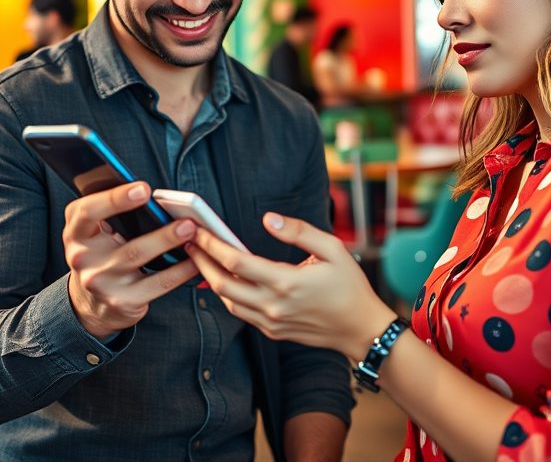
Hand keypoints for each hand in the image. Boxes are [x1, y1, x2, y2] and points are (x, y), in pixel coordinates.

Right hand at [63, 181, 199, 340]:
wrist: (94, 303)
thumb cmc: (102, 254)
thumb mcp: (96, 233)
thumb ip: (112, 213)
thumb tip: (153, 197)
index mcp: (76, 233)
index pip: (87, 211)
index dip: (114, 198)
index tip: (144, 189)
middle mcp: (83, 258)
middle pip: (123, 240)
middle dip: (159, 230)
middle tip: (186, 219)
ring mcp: (102, 283)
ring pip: (140, 259)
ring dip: (170, 243)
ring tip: (192, 231)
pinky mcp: (121, 301)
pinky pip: (157, 284)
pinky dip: (180, 271)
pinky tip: (195, 261)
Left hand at [186, 213, 395, 361]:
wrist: (361, 329)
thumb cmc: (350, 286)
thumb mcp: (333, 249)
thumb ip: (299, 231)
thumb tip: (269, 219)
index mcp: (287, 282)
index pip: (237, 262)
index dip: (213, 244)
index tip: (200, 230)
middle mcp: (273, 305)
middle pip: (222, 284)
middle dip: (201, 261)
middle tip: (189, 242)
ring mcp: (271, 322)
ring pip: (227, 301)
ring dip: (211, 279)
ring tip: (202, 258)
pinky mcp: (272, 331)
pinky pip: (241, 313)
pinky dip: (228, 295)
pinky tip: (226, 279)